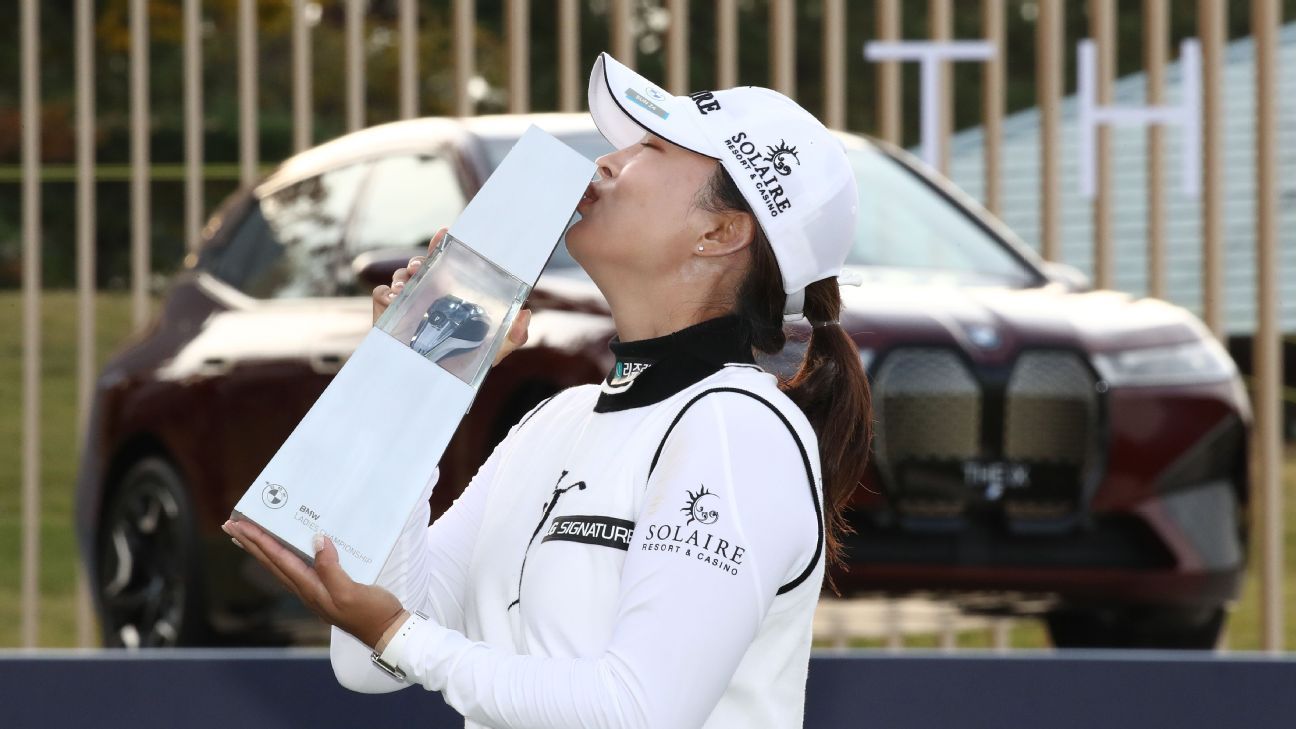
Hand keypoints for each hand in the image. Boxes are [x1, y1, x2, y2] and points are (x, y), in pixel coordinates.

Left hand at [222, 519, 405, 648]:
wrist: (387, 631)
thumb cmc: (370, 613)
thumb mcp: (350, 592)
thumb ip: (331, 568)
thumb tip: (316, 540)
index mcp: (310, 587)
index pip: (278, 559)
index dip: (258, 541)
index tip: (239, 525)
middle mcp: (307, 589)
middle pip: (271, 562)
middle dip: (251, 544)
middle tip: (231, 526)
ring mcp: (316, 589)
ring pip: (280, 565)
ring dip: (262, 550)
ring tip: (247, 537)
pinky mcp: (327, 588)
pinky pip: (297, 567)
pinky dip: (283, 555)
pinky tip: (285, 551)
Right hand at [372, 226, 531, 366]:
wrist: (433, 385)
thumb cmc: (464, 366)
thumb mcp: (493, 351)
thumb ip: (514, 336)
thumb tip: (526, 314)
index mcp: (450, 295)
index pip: (445, 263)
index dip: (442, 246)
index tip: (445, 233)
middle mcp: (427, 295)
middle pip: (420, 266)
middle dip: (420, 261)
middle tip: (423, 267)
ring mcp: (405, 305)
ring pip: (400, 276)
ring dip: (404, 276)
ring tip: (409, 284)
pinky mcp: (385, 317)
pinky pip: (381, 295)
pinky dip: (386, 294)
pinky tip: (395, 300)